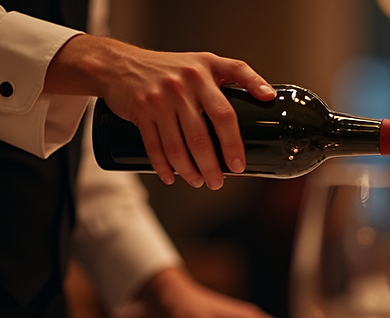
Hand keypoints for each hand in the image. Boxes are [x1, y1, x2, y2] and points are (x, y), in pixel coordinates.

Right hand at [46, 35, 274, 188]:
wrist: (119, 63)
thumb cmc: (171, 67)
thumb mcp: (204, 62)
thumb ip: (235, 75)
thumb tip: (269, 97)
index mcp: (205, 72)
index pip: (226, 112)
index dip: (234, 141)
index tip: (240, 165)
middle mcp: (183, 84)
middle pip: (201, 136)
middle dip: (212, 166)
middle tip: (219, 182)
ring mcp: (160, 99)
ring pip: (177, 146)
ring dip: (189, 171)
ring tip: (198, 182)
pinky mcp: (141, 111)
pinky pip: (154, 146)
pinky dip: (163, 167)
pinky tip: (172, 178)